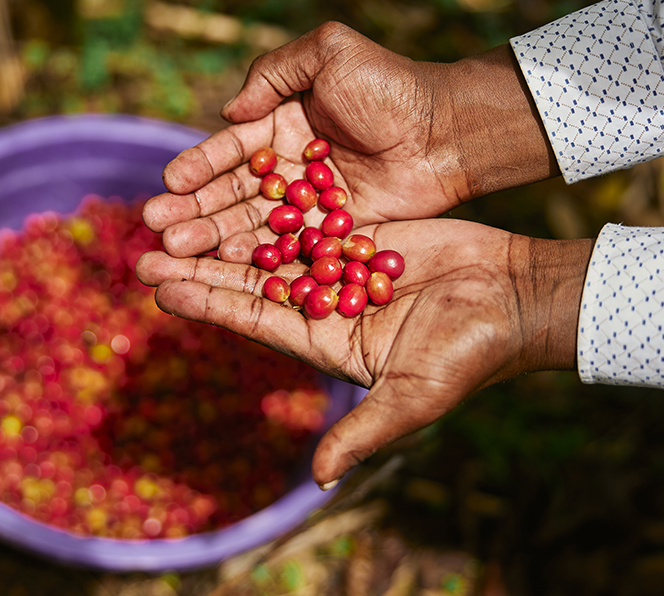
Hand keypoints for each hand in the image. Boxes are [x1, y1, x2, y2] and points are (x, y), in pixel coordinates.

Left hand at [136, 219, 590, 486]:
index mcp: (328, 344)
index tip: (162, 285)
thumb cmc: (470, 352)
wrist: (517, 297)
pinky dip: (275, 201)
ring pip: (273, 244)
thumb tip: (321, 478)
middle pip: (252, 281)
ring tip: (176, 213)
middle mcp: (327, 307)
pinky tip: (237, 184)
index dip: (209, 303)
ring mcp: (344, 267)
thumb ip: (365, 433)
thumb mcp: (415, 397)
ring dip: (227, 232)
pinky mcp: (364, 234)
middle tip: (145, 247)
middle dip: (201, 266)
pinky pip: (310, 214)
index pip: (256, 320)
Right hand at [142, 22, 557, 260]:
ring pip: (252, 225)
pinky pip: (288, 249)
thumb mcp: (329, 54)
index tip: (170, 184)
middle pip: (230, 194)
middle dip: (193, 212)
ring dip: (213, 240)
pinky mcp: (332, 232)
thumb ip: (274, 74)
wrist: (446, 130)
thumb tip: (229, 112)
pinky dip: (257, 260)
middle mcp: (286, 166)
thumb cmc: (389, 86)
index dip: (198, 167)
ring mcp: (308, 204)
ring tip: (176, 254)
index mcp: (279, 123)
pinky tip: (225, 272)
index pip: (228, 149)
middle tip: (159, 231)